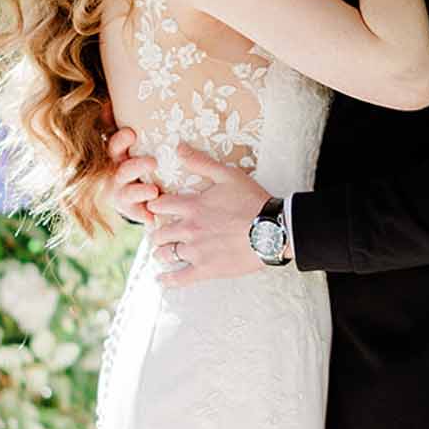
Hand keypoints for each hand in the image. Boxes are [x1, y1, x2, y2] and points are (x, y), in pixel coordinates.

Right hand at [105, 124, 158, 224]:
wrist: (136, 188)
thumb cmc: (135, 155)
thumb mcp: (128, 140)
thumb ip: (117, 122)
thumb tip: (107, 102)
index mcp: (116, 156)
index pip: (113, 147)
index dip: (121, 141)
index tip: (132, 134)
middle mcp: (115, 175)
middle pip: (122, 171)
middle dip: (134, 166)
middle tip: (152, 162)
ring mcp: (122, 195)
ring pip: (128, 194)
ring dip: (140, 192)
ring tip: (154, 190)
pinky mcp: (131, 211)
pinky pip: (138, 215)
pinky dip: (145, 217)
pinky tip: (154, 220)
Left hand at [146, 144, 270, 284]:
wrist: (273, 230)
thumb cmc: (253, 201)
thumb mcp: (228, 175)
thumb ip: (201, 162)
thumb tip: (179, 148)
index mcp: (192, 206)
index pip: (160, 206)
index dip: (155, 206)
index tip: (156, 209)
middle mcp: (189, 229)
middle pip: (159, 233)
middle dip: (157, 233)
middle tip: (160, 234)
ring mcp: (196, 251)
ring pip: (165, 254)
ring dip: (161, 253)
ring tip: (162, 254)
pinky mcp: (206, 269)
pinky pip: (179, 278)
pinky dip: (167, 280)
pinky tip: (161, 280)